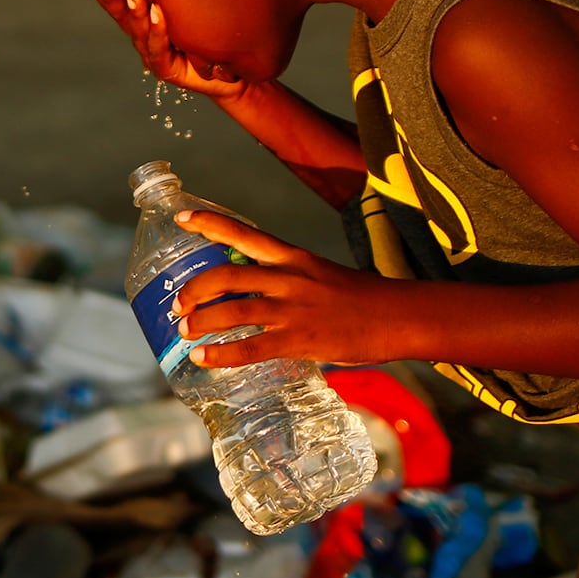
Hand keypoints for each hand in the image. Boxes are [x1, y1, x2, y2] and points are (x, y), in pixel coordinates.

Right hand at [83, 0, 246, 99]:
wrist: (233, 72)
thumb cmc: (214, 31)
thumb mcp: (197, 2)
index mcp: (145, 18)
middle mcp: (144, 35)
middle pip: (122, 14)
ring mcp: (154, 54)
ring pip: (139, 31)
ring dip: (135, 10)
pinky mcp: (169, 71)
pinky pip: (160, 50)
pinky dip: (158, 31)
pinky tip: (157, 13)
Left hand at [169, 211, 391, 367]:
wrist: (401, 316)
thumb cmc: (364, 299)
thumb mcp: (321, 276)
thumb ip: (289, 283)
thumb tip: (259, 298)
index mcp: (294, 258)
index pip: (244, 233)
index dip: (209, 224)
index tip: (181, 218)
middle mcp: (288, 278)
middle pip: (226, 275)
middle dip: (194, 289)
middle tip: (177, 303)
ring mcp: (292, 309)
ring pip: (232, 310)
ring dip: (200, 321)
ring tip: (184, 331)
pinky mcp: (300, 340)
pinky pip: (250, 348)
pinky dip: (220, 354)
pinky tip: (202, 359)